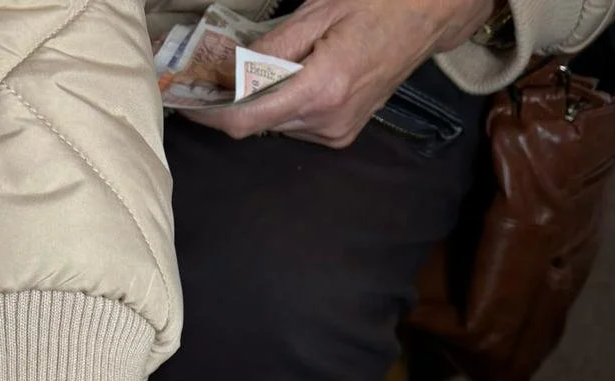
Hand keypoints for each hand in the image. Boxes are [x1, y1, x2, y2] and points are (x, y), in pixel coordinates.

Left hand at [186, 0, 492, 147]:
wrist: (427, 17)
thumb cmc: (378, 4)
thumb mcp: (318, 11)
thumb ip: (272, 45)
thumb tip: (230, 68)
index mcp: (322, 89)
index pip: (248, 119)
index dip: (211, 116)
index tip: (187, 104)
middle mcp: (328, 121)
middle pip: (259, 124)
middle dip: (234, 102)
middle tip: (211, 78)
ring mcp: (336, 132)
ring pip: (276, 124)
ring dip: (261, 102)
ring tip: (257, 71)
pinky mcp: (342, 134)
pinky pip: (297, 125)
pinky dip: (284, 104)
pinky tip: (291, 79)